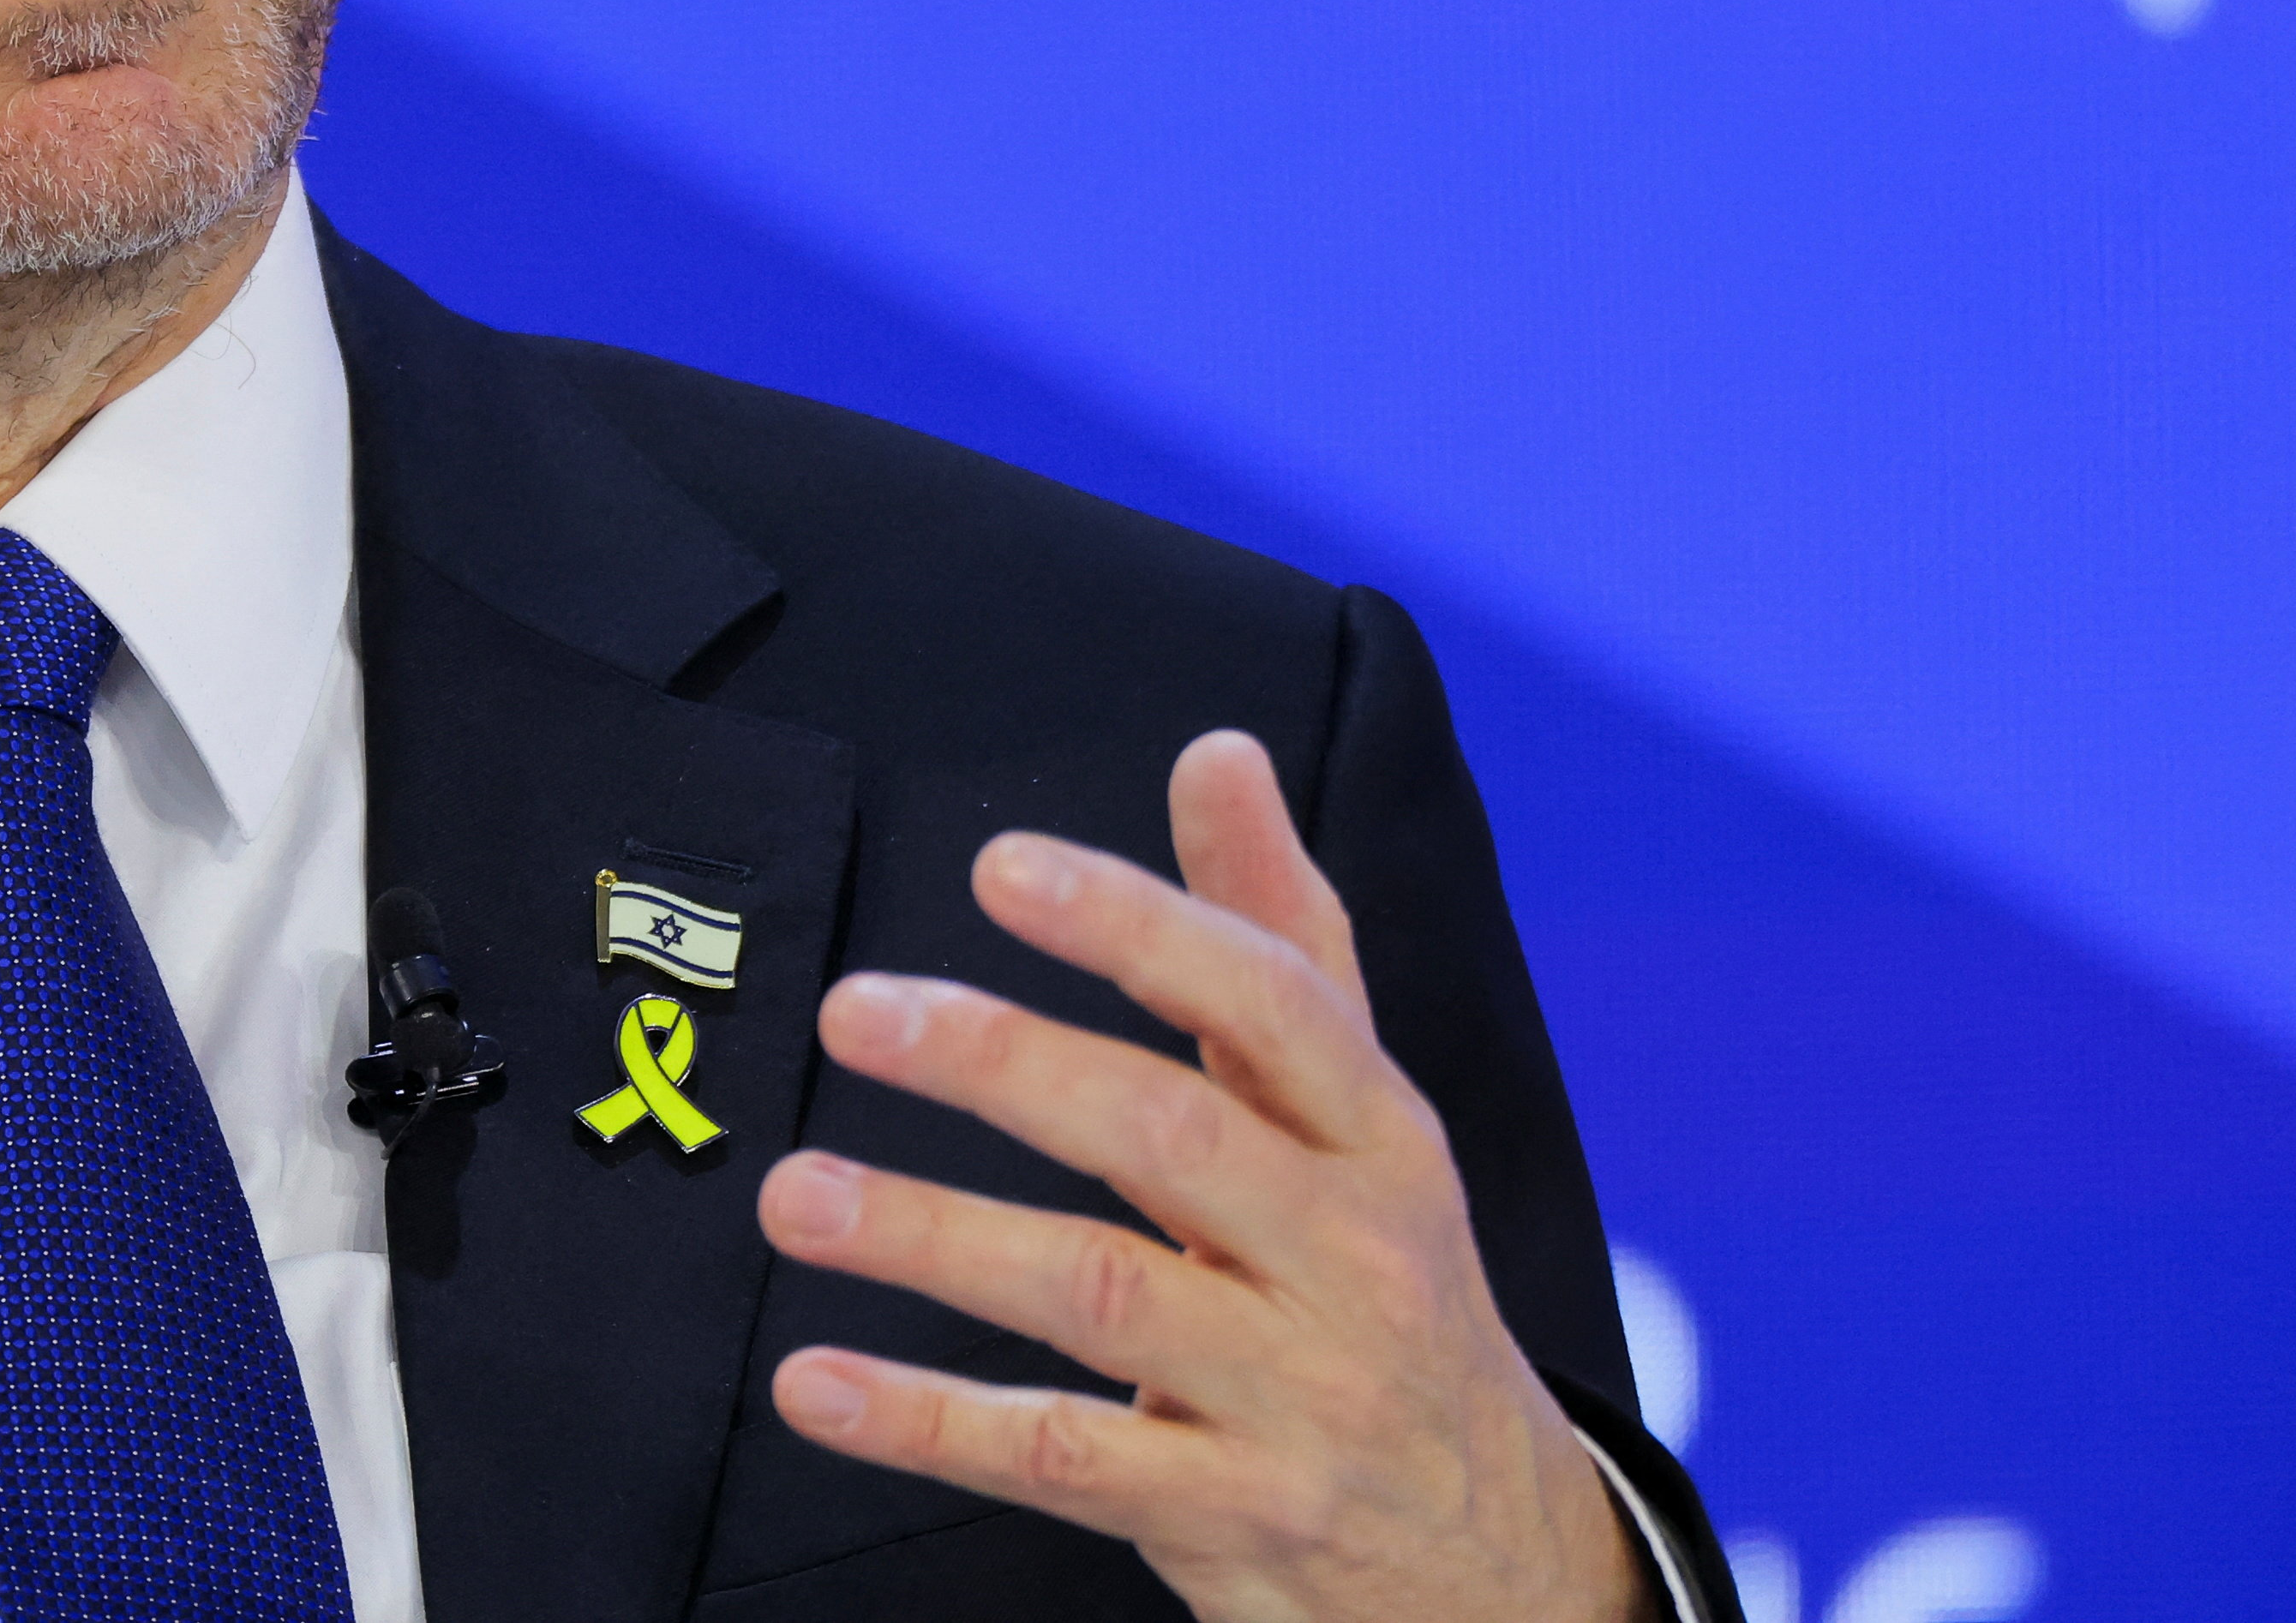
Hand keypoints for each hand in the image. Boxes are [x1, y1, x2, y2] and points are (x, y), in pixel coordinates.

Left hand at [754, 731, 1650, 1622]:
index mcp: (1381, 1137)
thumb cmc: (1391, 1288)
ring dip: (930, 1238)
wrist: (1501, 1560)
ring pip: (1096, 1295)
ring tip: (793, 1192)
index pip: (1269, 1002)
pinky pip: (1062, 1460)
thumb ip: (1280, 933)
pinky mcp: (1233, 1516)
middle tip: (857, 1010)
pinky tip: (815, 1382)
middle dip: (1004, 1063)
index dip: (1135, 925)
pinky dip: (927, 1423)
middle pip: (1168, 1137)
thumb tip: (1217, 753)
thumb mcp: (1366, 1117)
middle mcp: (1352, 1256)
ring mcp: (1295, 1394)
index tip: (998, 866)